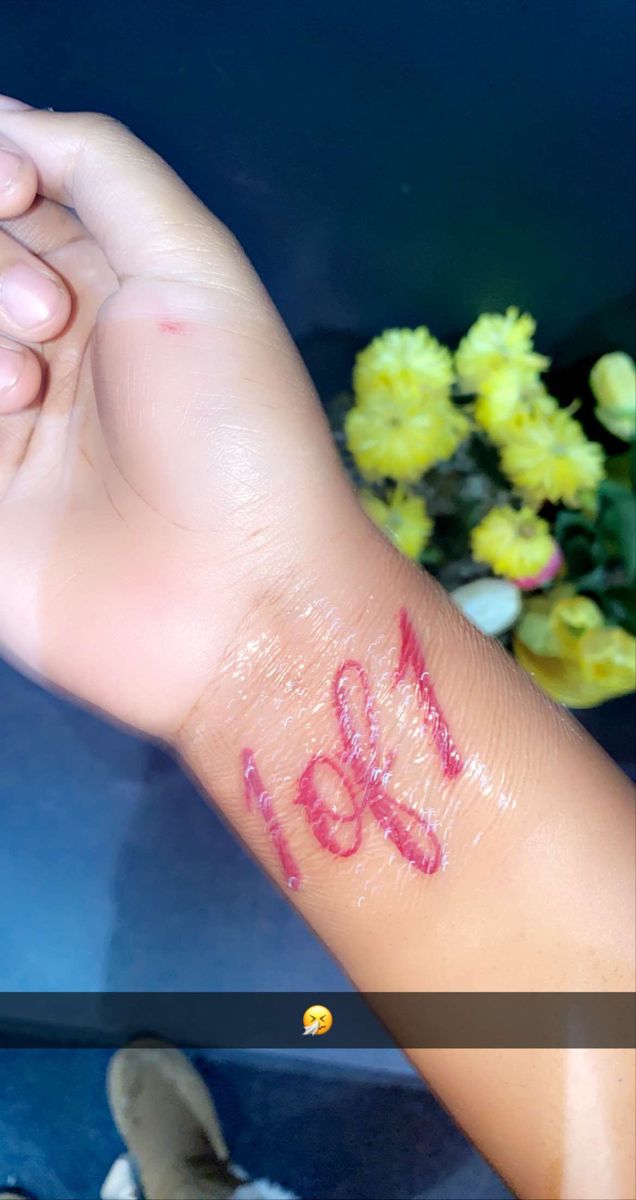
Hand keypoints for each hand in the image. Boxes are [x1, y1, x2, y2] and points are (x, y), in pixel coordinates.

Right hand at [0, 98, 361, 735]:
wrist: (236, 600)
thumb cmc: (235, 434)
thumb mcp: (195, 270)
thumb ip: (105, 171)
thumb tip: (6, 121)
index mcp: (103, 282)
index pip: (2, 187)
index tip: (23, 202)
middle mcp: (41, 343)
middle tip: (53, 330)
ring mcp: (1, 425)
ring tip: (23, 392)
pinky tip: (3, 421)